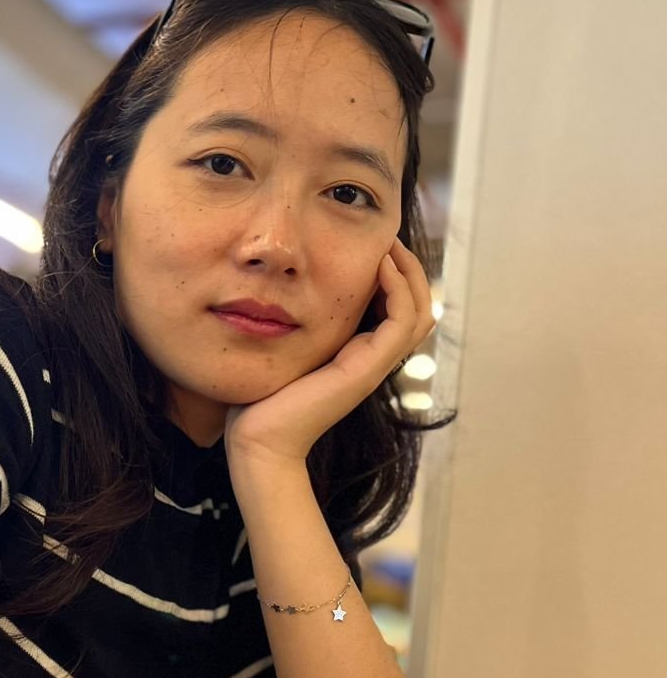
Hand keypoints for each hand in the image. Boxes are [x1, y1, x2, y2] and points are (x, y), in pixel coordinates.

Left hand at [224, 237, 436, 466]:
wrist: (258, 442)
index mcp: (357, 355)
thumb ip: (290, 326)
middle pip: (418, 308)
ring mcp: (373, 366)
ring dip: (410, 272)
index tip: (373, 243)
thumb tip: (273, 292)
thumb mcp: (281, 350)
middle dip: (409, 269)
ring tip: (390, 242)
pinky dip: (398, 288)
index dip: (395, 275)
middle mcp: (371, 360)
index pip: (397, 310)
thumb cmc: (259, 401)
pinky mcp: (367, 369)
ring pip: (419, 311)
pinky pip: (401, 320)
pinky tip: (380, 264)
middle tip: (389, 236)